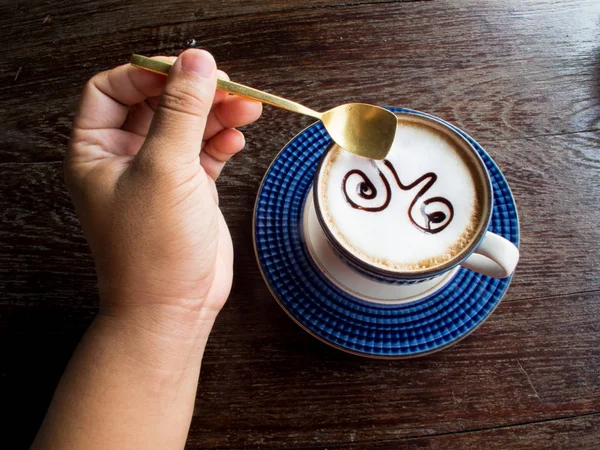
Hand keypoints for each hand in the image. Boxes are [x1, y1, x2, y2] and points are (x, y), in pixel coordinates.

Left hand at [65, 50, 261, 324]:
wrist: (173, 308)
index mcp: (96, 150)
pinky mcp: (189, 189)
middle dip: (192, 91)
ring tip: (247, 107)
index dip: (149, 73)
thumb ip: (182, 111)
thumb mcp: (165, 169)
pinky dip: (222, 141)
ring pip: (187, 126)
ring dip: (216, 113)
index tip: (186, 70)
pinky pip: (205, 151)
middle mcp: (124, 158)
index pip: (114, 89)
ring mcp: (159, 173)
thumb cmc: (153, 249)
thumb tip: (196, 61)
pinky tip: (236, 139)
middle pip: (157, 103)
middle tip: (228, 85)